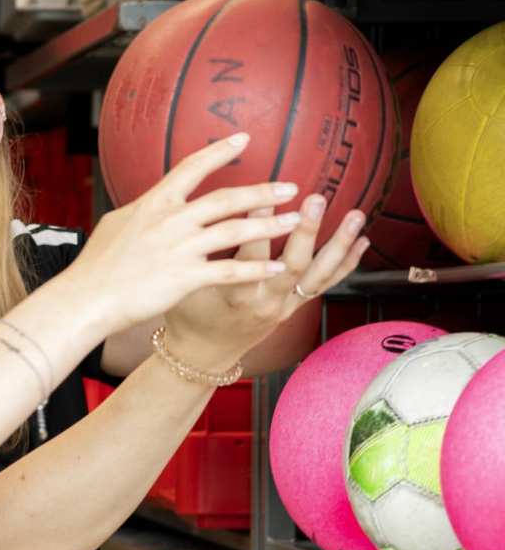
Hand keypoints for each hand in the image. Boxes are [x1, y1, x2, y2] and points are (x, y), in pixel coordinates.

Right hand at [76, 133, 299, 333]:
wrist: (86, 298)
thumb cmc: (95, 266)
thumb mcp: (115, 225)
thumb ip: (141, 211)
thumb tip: (150, 201)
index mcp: (154, 203)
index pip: (192, 168)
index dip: (220, 152)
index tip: (244, 139)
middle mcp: (171, 221)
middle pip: (226, 199)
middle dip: (262, 191)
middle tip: (290, 186)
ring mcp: (179, 249)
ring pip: (235, 231)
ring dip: (269, 224)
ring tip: (294, 220)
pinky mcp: (185, 278)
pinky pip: (230, 270)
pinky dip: (256, 268)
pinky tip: (277, 267)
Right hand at [162, 190, 368, 368]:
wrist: (204, 354)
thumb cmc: (190, 317)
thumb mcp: (187, 286)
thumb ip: (201, 256)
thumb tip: (207, 215)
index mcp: (237, 296)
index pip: (251, 256)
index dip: (259, 225)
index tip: (266, 195)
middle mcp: (266, 303)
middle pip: (294, 265)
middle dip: (308, 230)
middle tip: (316, 199)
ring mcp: (285, 307)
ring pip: (318, 275)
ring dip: (340, 244)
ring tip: (356, 214)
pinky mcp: (294, 307)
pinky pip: (324, 285)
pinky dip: (346, 263)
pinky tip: (362, 241)